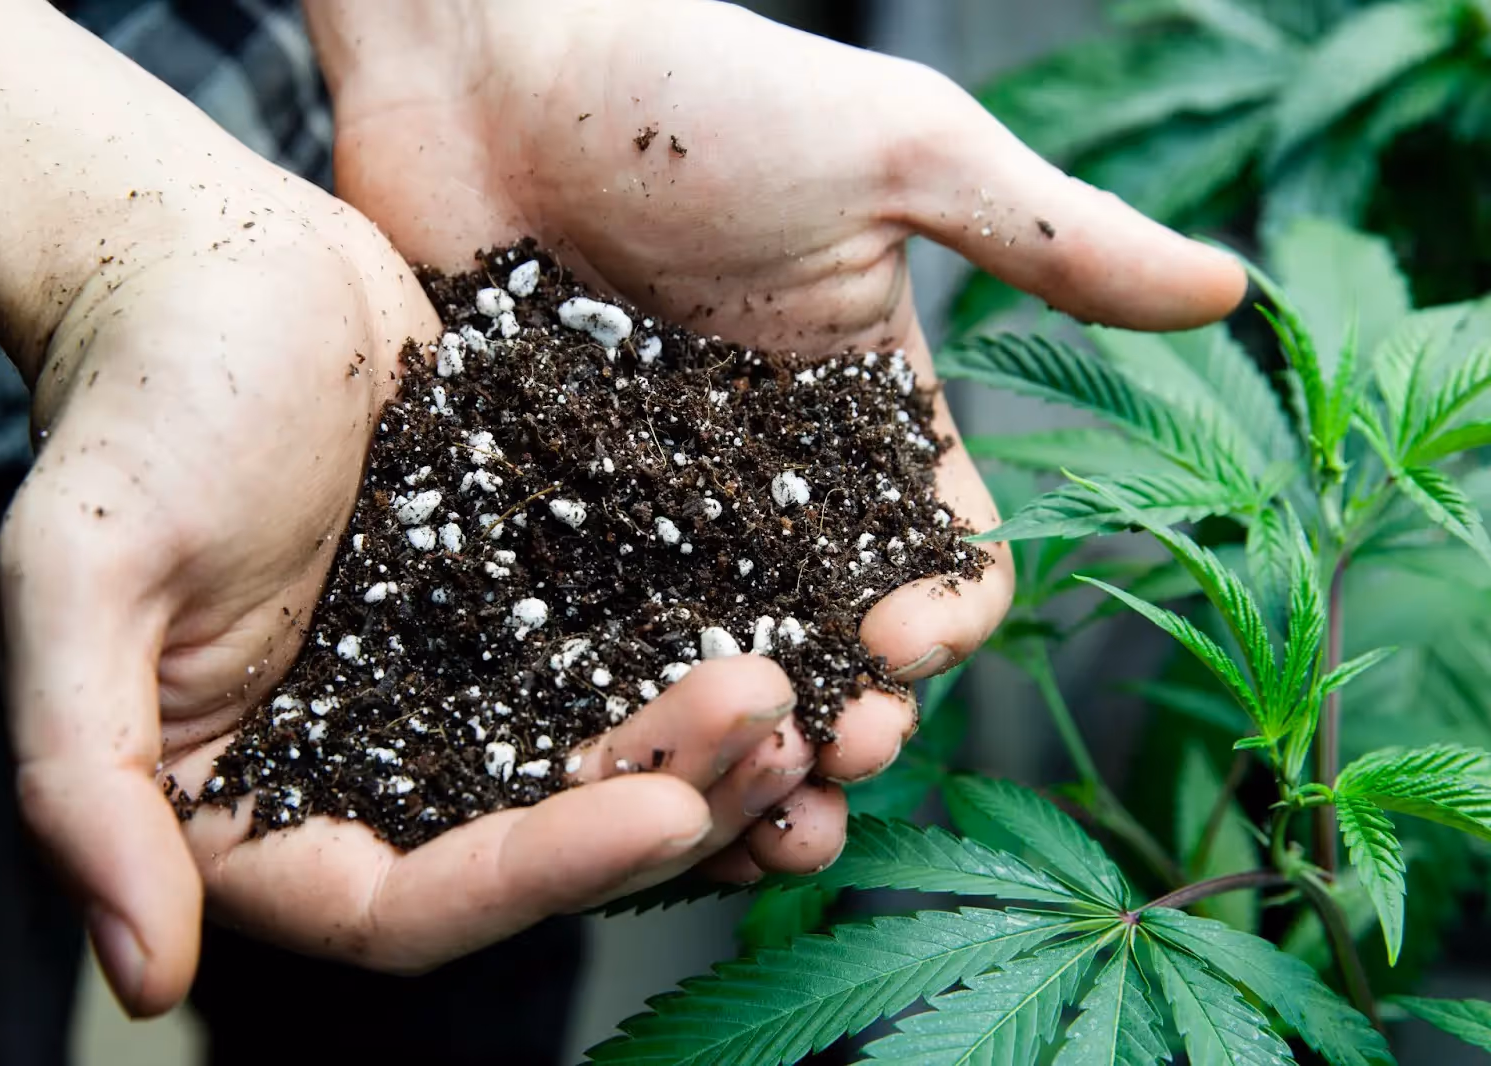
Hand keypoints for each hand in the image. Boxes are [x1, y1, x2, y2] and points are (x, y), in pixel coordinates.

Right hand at [0, 0, 826, 1020]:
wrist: (218, 258)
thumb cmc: (133, 403)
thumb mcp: (78, 578)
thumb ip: (82, 780)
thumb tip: (140, 984)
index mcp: (260, 803)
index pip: (407, 904)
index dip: (543, 876)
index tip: (667, 811)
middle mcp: (371, 767)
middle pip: (534, 845)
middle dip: (668, 806)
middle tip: (780, 735)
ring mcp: (457, 686)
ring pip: (600, 760)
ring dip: (709, 751)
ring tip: (813, 698)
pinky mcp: (525, 602)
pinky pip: (625, 655)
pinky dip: (702, 664)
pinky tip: (797, 640)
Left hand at [309, 0, 1246, 879]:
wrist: (493, 52)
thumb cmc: (702, 88)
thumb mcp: (901, 154)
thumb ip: (1051, 240)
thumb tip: (1231, 290)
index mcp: (860, 406)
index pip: (937, 546)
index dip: (942, 612)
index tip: (900, 638)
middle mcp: (762, 473)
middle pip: (827, 633)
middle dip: (849, 711)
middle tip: (832, 769)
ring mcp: (646, 499)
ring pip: (710, 658)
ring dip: (739, 745)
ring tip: (739, 815)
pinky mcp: (535, 508)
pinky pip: (578, 629)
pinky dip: (603, 705)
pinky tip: (607, 769)